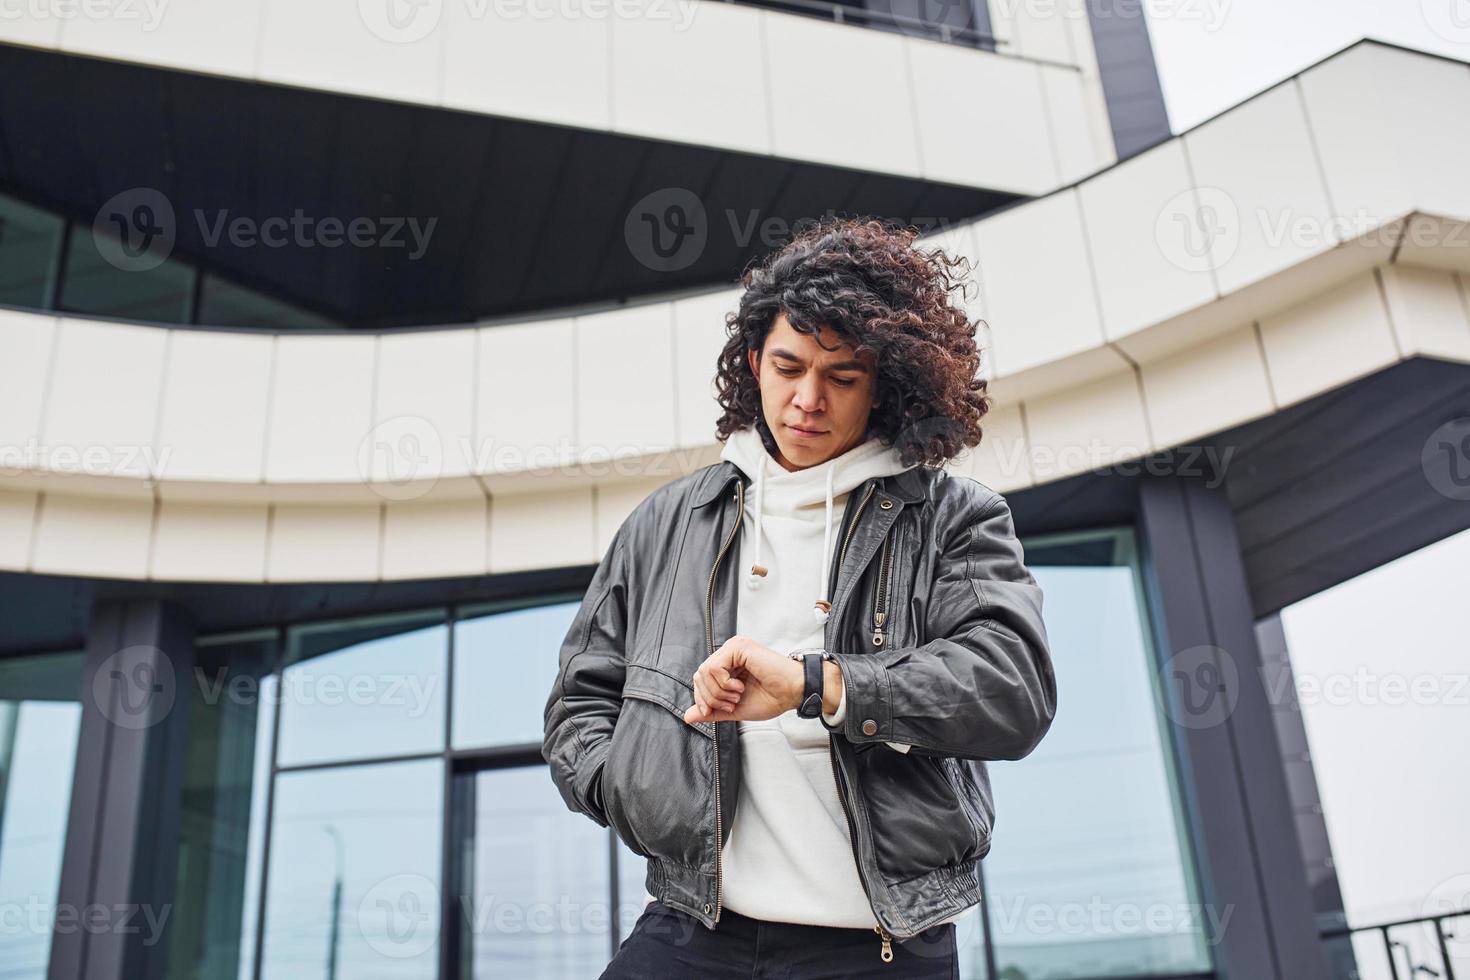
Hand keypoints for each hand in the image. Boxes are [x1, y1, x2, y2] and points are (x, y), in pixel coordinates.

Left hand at [683, 635, 801, 724]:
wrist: (792, 693)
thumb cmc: (772, 698)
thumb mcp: (734, 708)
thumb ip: (712, 711)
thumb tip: (688, 716)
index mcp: (728, 665)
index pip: (700, 679)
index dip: (701, 698)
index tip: (710, 712)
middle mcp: (729, 653)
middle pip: (699, 675)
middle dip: (710, 697)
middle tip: (731, 703)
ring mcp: (734, 648)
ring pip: (705, 671)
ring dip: (719, 691)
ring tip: (738, 695)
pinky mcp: (739, 647)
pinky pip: (714, 667)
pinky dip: (723, 683)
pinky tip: (739, 687)